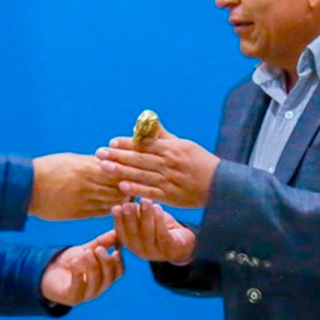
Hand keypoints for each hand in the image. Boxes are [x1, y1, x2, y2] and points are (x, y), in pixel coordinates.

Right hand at [30, 153, 125, 219]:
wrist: (26, 187)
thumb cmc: (49, 168)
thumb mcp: (71, 159)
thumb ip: (92, 162)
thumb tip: (110, 162)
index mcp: (86, 168)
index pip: (117, 172)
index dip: (127, 174)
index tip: (132, 173)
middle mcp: (86, 186)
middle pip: (117, 189)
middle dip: (127, 189)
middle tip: (133, 187)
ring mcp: (82, 201)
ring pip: (111, 203)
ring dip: (120, 201)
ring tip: (125, 197)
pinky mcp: (77, 213)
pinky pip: (100, 212)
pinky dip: (108, 209)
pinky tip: (112, 205)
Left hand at [41, 231, 123, 305]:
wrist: (49, 273)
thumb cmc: (72, 263)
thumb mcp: (87, 250)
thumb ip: (101, 242)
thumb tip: (116, 232)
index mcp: (105, 276)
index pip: (119, 272)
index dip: (119, 261)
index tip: (115, 249)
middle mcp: (99, 287)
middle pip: (109, 278)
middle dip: (106, 263)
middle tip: (98, 249)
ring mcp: (86, 295)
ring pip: (95, 283)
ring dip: (91, 266)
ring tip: (84, 253)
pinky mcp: (73, 298)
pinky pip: (79, 289)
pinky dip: (78, 274)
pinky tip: (74, 262)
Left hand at [95, 126, 220, 208]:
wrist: (220, 185)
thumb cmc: (201, 162)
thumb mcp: (185, 145)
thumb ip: (165, 136)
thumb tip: (150, 123)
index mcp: (172, 149)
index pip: (145, 144)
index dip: (127, 143)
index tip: (112, 141)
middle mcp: (168, 163)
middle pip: (138, 158)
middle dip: (117, 155)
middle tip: (99, 153)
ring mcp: (169, 180)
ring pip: (140, 174)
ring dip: (121, 170)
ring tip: (104, 167)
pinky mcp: (170, 196)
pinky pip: (149, 191)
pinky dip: (135, 189)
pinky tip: (121, 186)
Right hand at [112, 199, 195, 264]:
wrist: (181, 243)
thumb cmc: (157, 228)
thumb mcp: (142, 222)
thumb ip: (131, 215)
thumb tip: (118, 201)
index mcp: (131, 243)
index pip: (121, 233)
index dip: (118, 221)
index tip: (117, 207)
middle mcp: (140, 250)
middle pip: (133, 234)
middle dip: (130, 218)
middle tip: (129, 204)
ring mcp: (155, 252)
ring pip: (148, 234)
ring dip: (146, 216)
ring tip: (146, 201)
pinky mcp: (169, 249)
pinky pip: (163, 235)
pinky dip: (159, 221)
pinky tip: (158, 208)